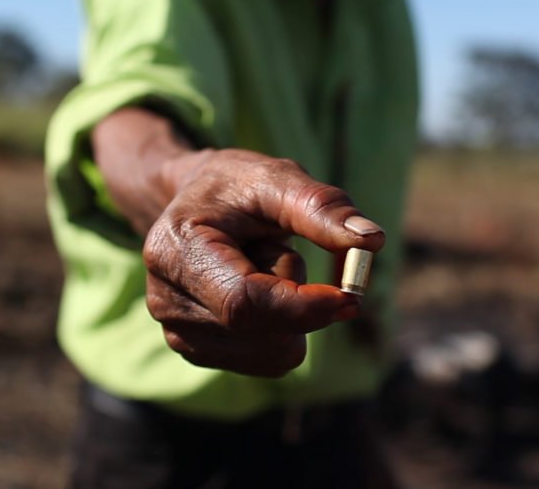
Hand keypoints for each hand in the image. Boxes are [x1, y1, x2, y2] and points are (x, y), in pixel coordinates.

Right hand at [143, 148, 384, 376]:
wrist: (196, 204)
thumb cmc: (237, 188)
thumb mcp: (278, 178)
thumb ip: (322, 207)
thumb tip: (372, 240)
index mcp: (176, 250)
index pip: (243, 302)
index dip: (301, 306)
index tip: (350, 297)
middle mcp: (166, 300)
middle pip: (263, 332)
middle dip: (301, 301)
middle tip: (289, 250)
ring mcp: (179, 333)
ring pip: (273, 352)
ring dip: (291, 313)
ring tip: (262, 265)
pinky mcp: (200, 353)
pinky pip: (270, 359)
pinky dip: (284, 329)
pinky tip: (258, 289)